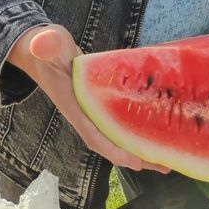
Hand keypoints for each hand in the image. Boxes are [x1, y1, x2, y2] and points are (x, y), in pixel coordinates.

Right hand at [7, 24, 169, 172]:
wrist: (42, 48)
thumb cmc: (46, 47)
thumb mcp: (46, 42)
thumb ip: (45, 43)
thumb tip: (43, 44)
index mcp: (73, 105)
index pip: (94, 135)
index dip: (114, 150)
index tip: (137, 162)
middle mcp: (84, 112)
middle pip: (111, 142)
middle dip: (135, 155)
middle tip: (165, 166)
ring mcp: (92, 107)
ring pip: (117, 132)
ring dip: (139, 145)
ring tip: (166, 154)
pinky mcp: (100, 99)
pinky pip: (119, 118)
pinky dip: (135, 125)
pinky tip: (154, 126)